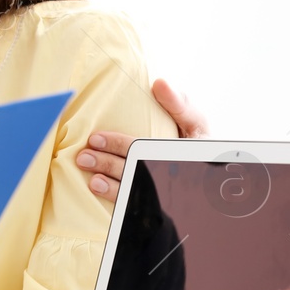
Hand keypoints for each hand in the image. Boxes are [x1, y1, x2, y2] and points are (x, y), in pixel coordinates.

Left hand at [77, 79, 209, 202]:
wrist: (206, 180)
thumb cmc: (194, 142)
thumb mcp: (194, 123)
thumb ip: (178, 105)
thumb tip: (159, 83)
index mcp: (180, 151)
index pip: (145, 149)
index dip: (119, 145)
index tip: (95, 138)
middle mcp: (171, 172)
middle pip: (136, 170)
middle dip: (108, 165)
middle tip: (83, 157)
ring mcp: (164, 190)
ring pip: (134, 191)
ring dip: (110, 186)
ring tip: (91, 179)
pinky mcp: (156, 202)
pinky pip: (134, 206)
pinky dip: (117, 199)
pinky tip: (99, 191)